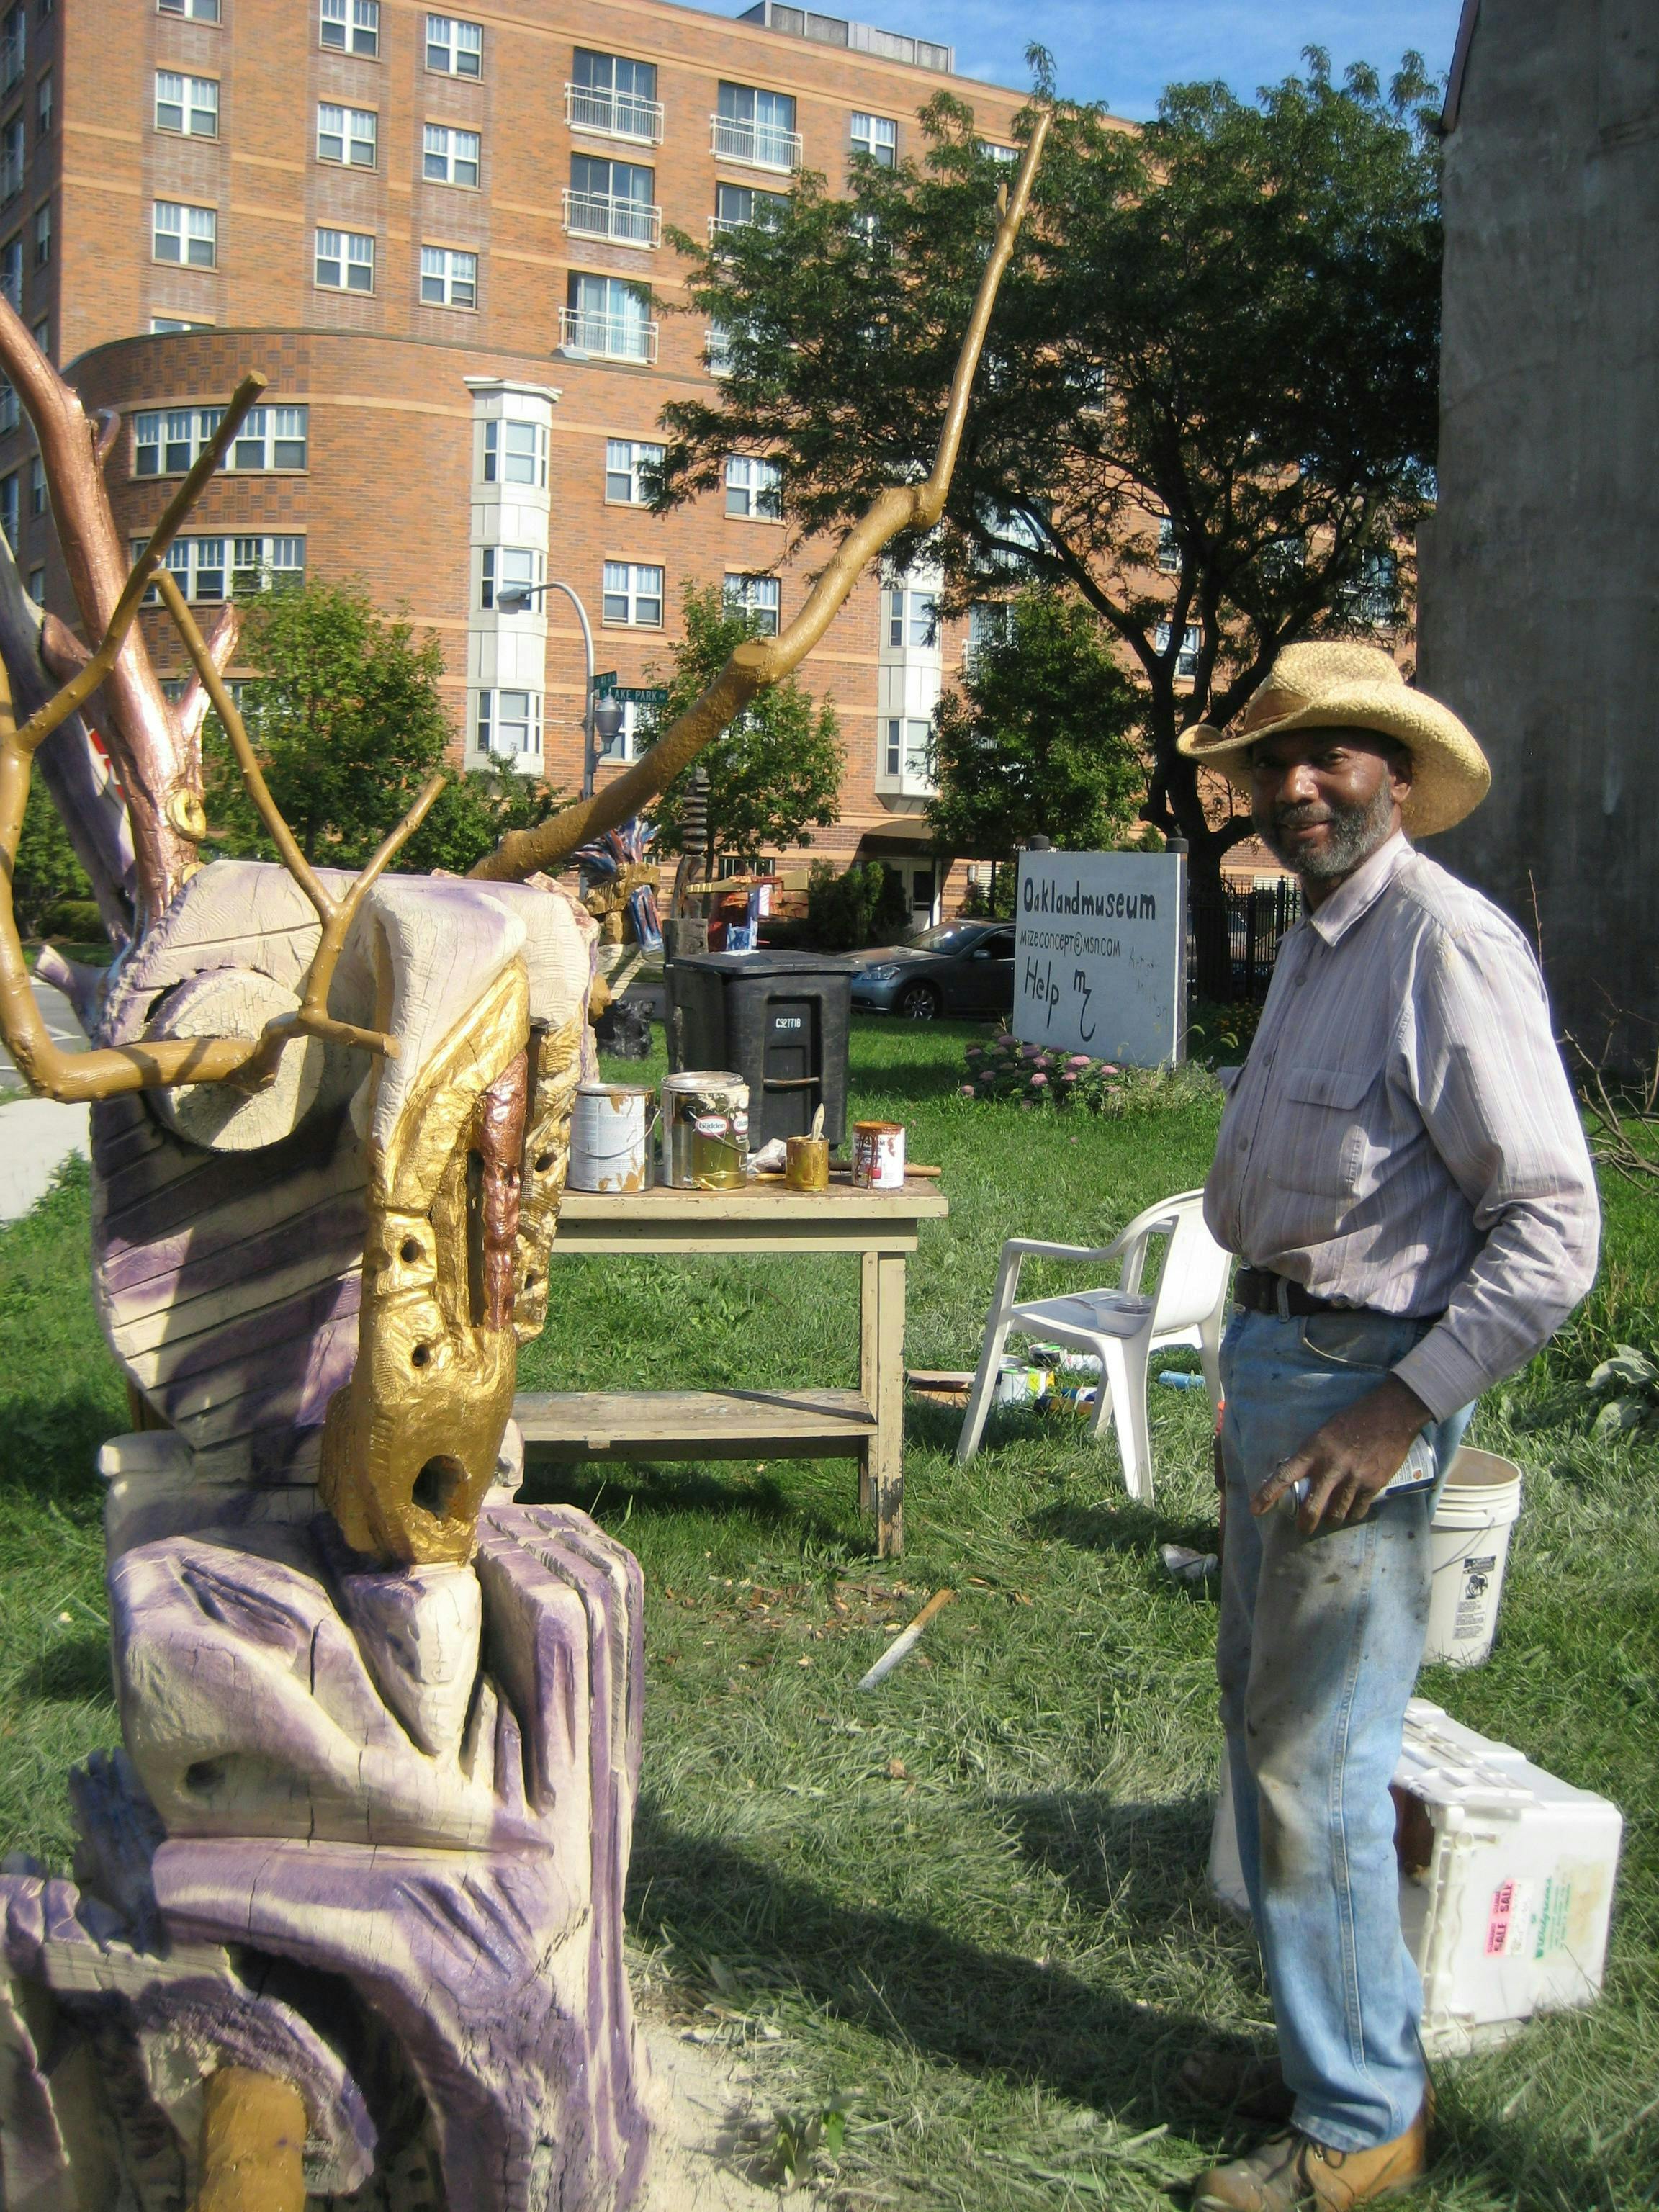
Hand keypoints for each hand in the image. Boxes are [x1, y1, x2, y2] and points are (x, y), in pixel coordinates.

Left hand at [1252, 1375, 1433, 1535]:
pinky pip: (1358, 1510)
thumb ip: (1312, 1456)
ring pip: (1336, 1514)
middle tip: (1304, 1528)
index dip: (1267, 1495)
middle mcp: (1331, 1467)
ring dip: (1331, 1519)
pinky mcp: (1373, 1484)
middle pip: (1311, 1508)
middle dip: (1305, 1524)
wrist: (1390, 1415)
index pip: (1284, 1476)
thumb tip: (1300, 1478)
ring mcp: (1353, 1478)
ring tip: (1330, 1517)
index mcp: (1314, 1450)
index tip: (1255, 1509)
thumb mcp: (1324, 1433)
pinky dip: (1352, 1513)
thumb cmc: (1353, 1421)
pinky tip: (1351, 1509)